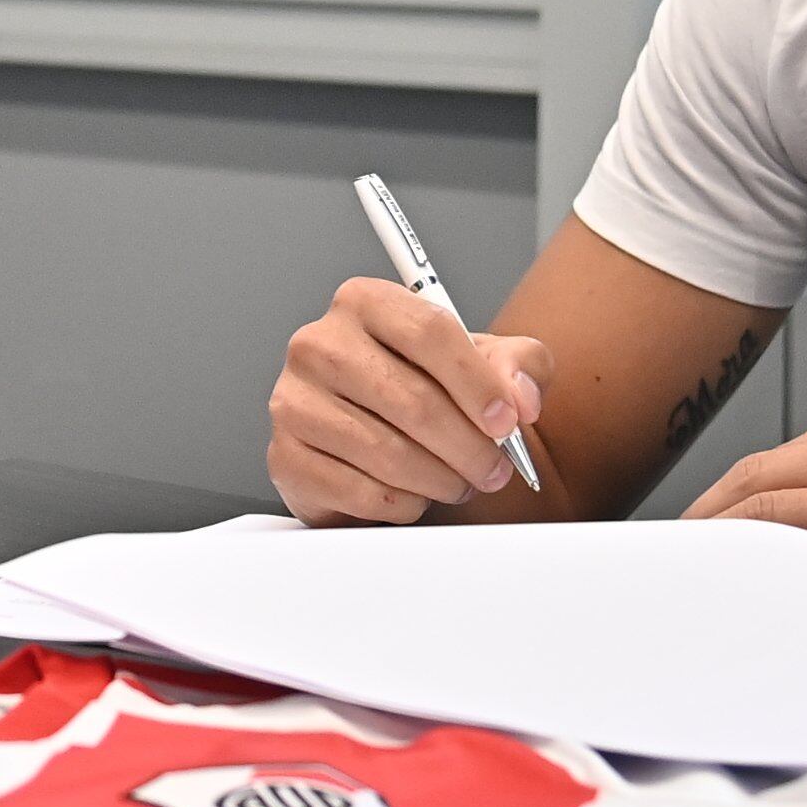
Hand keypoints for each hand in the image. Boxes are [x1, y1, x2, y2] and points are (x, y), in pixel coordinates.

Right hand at [268, 276, 550, 524]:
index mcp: (364, 302)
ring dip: (440, 479)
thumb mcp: (484, 364)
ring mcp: (293, 400)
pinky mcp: (285, 457)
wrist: (375, 440)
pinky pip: (358, 491)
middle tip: (494, 470)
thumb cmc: (429, 391)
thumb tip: (520, 399)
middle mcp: (318, 343)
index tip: (508, 422)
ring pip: (387, 452)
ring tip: (458, 482)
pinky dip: (402, 503)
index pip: (428, 331)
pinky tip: (414, 494)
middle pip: (411, 399)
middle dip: (468, 446)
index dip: (477, 383)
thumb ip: (519, 366)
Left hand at [681, 390, 806, 611]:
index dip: (723, 498)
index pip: (776, 456)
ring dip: (721, 551)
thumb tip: (775, 525)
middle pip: (758, 477)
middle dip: (705, 522)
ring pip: (769, 513)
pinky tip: (744, 601)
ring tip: (692, 585)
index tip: (694, 530)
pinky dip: (765, 579)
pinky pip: (806, 560)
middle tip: (674, 562)